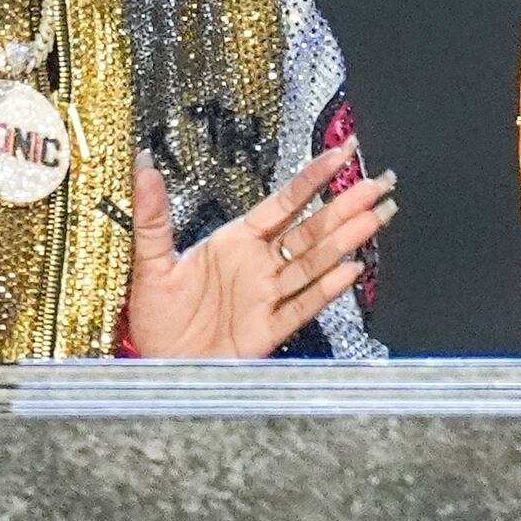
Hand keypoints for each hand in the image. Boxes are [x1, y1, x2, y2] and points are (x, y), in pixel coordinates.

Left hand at [123, 145, 397, 357]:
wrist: (155, 366)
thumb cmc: (155, 317)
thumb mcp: (150, 262)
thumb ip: (153, 215)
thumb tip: (143, 166)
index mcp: (236, 242)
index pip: (283, 203)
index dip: (313, 178)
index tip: (340, 154)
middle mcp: (259, 265)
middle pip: (310, 230)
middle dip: (345, 206)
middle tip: (376, 183)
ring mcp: (268, 296)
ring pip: (314, 263)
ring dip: (345, 240)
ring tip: (374, 217)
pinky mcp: (268, 329)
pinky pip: (302, 306)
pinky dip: (326, 289)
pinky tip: (350, 270)